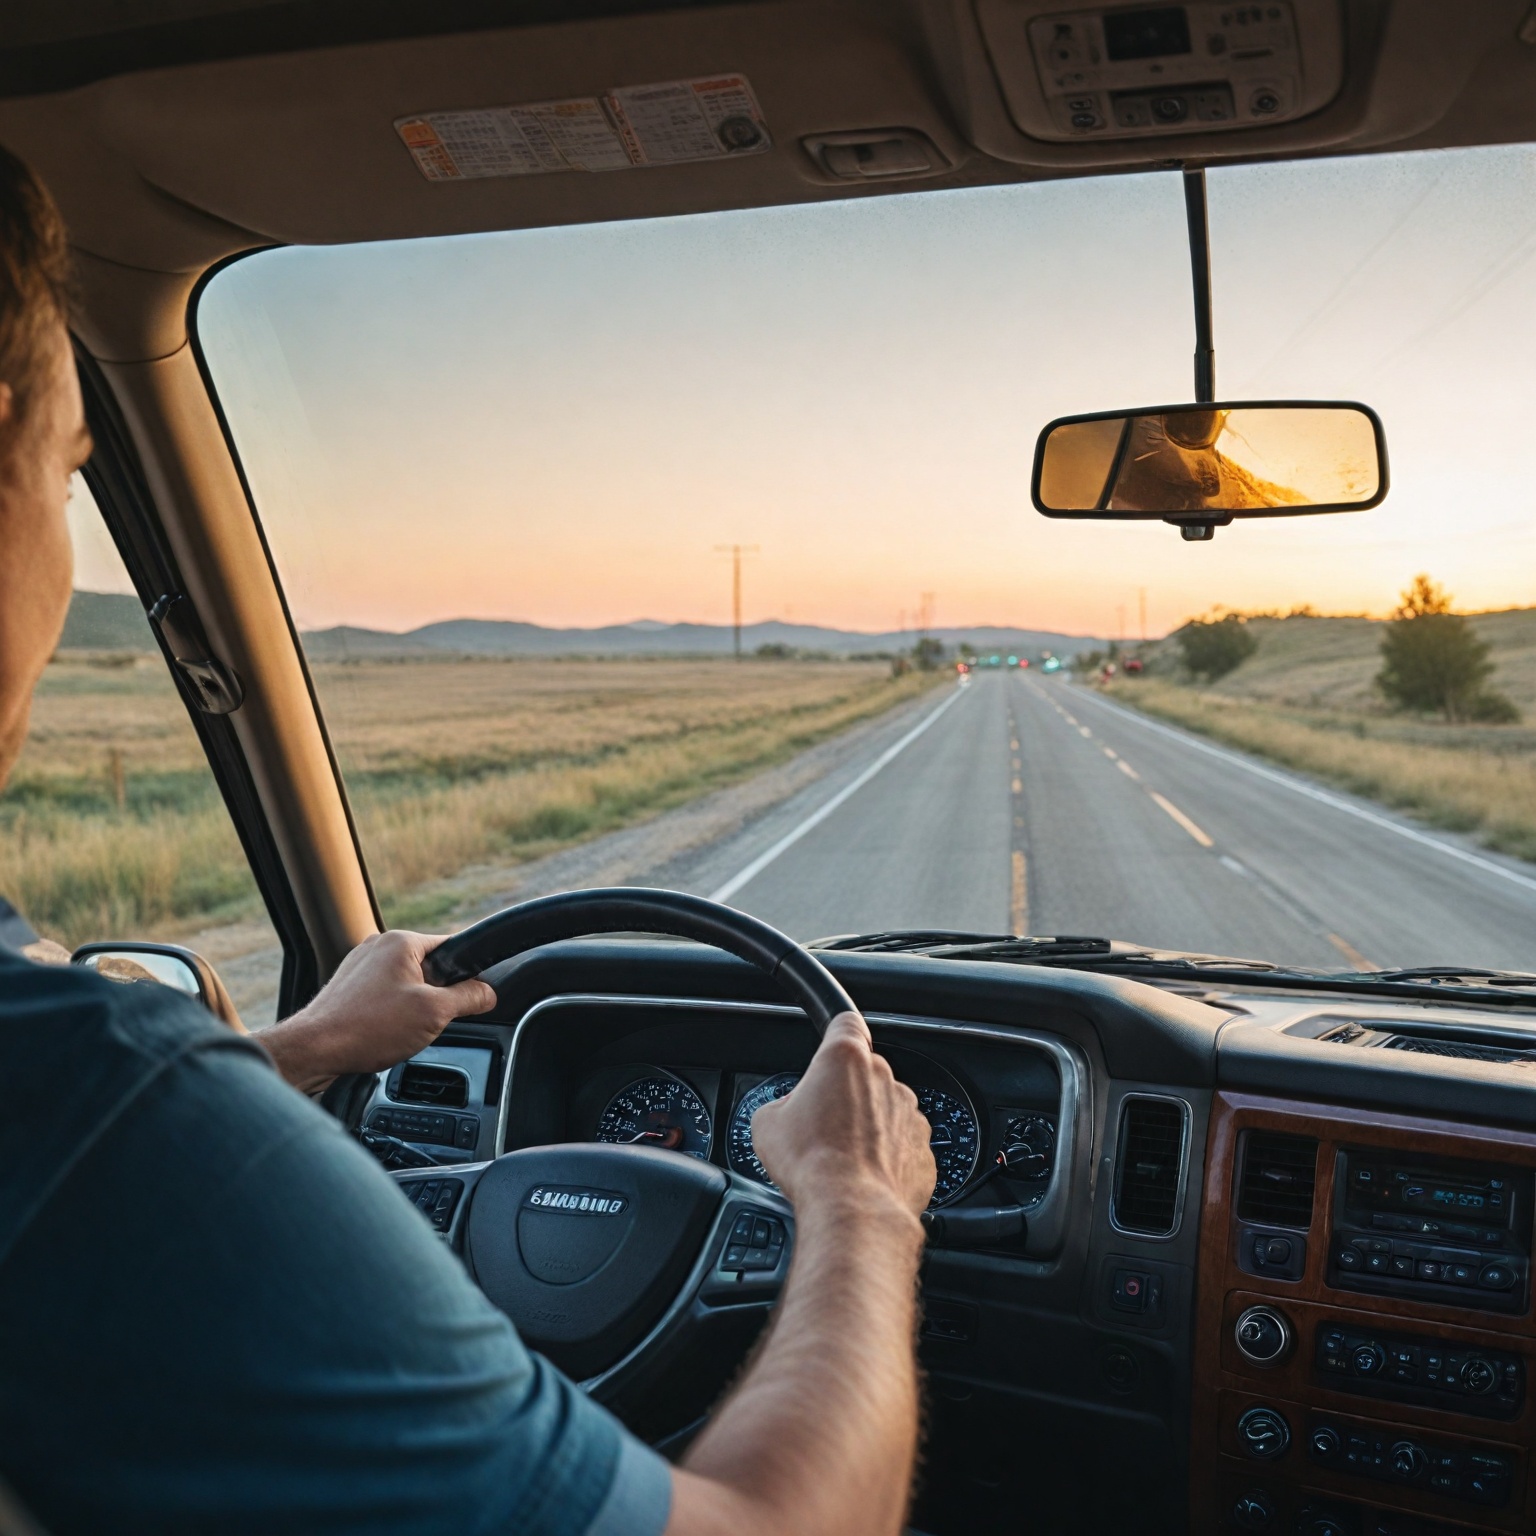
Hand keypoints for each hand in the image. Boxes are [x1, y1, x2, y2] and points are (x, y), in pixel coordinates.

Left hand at [259, 930, 496, 1093]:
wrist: (313, 1050)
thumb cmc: (368, 1028)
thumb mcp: (434, 1012)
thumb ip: (469, 997)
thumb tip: (488, 993)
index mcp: (401, 941)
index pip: (452, 947)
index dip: (467, 975)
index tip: (471, 998)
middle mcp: (378, 945)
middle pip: (429, 968)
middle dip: (436, 996)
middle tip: (430, 1021)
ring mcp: (359, 965)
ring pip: (406, 984)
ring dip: (412, 1007)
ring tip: (401, 1030)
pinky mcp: (347, 986)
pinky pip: (383, 995)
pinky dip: (390, 1014)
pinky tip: (383, 1033)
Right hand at [751, 1011, 934, 1220]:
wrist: (852, 1210)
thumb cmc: (812, 1165)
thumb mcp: (767, 1124)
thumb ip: (782, 1104)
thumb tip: (786, 1114)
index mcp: (844, 1059)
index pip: (845, 1022)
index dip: (835, 1031)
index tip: (830, 1043)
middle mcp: (883, 1078)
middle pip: (863, 1072)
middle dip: (844, 1093)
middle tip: (821, 1124)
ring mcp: (909, 1113)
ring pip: (885, 1109)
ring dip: (868, 1126)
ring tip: (842, 1158)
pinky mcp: (923, 1148)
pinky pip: (903, 1144)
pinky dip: (887, 1156)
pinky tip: (863, 1176)